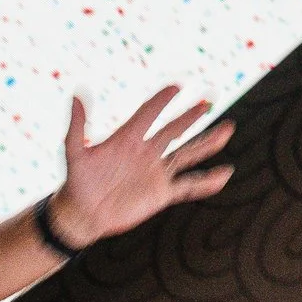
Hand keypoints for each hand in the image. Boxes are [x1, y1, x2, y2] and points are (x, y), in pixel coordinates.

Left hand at [47, 85, 235, 251]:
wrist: (83, 214)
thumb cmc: (77, 182)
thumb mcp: (73, 152)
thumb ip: (77, 126)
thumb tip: (76, 96)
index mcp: (128, 138)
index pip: (148, 114)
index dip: (161, 101)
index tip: (176, 87)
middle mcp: (146, 152)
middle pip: (173, 130)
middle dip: (190, 116)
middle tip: (207, 101)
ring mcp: (156, 172)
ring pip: (187, 154)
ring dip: (207, 143)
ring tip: (227, 129)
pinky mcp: (161, 193)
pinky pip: (188, 186)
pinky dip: (206, 182)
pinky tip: (224, 174)